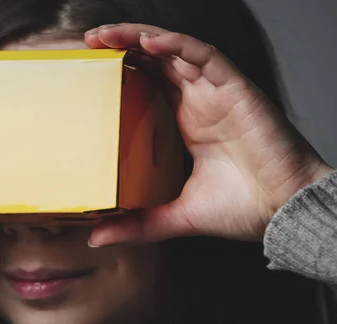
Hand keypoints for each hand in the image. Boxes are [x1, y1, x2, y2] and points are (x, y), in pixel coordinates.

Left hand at [84, 23, 332, 244]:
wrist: (285, 212)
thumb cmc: (242, 208)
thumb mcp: (176, 216)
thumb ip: (138, 224)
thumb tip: (97, 237)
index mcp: (185, 121)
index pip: (149, 82)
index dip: (122, 69)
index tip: (90, 67)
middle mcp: (199, 101)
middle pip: (157, 60)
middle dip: (123, 45)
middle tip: (90, 41)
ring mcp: (217, 93)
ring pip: (176, 50)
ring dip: (142, 37)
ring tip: (108, 34)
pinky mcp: (237, 90)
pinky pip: (206, 57)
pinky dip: (179, 45)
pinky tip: (151, 41)